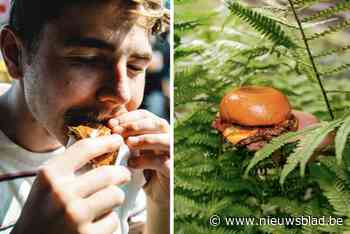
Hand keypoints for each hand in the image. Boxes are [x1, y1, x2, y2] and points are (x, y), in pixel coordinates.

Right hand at [12, 135, 130, 233]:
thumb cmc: (41, 213)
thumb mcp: (46, 185)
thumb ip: (68, 168)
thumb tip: (103, 149)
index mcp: (50, 176)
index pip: (85, 148)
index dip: (106, 142)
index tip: (118, 140)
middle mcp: (61, 194)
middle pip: (109, 173)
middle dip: (122, 173)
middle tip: (124, 175)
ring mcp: (75, 216)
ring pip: (115, 195)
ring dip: (114, 198)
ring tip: (106, 203)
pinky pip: (112, 220)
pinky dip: (108, 222)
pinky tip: (96, 224)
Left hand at [108, 109, 169, 206]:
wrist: (154, 196)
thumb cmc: (141, 171)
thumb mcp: (133, 151)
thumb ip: (126, 137)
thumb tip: (110, 125)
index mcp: (158, 131)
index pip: (147, 115)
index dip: (130, 117)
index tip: (112, 123)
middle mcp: (169, 140)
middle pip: (158, 123)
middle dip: (136, 125)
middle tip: (117, 131)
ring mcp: (173, 155)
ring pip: (165, 139)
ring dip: (144, 139)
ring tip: (127, 143)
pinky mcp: (173, 170)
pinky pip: (162, 161)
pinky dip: (145, 160)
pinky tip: (131, 164)